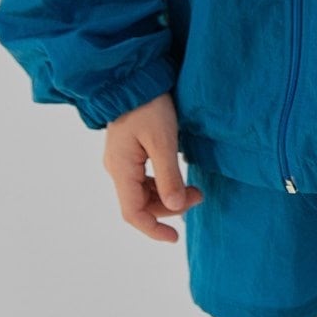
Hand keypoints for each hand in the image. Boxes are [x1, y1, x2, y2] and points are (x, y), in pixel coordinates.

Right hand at [102, 92, 201, 241]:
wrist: (137, 78)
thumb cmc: (150, 106)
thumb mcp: (164, 142)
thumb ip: (168, 176)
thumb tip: (175, 206)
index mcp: (120, 169)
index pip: (132, 212)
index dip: (153, 229)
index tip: (174, 238)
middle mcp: (117, 168)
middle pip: (140, 204)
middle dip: (169, 208)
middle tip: (199, 196)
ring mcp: (122, 161)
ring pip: (143, 193)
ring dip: (168, 197)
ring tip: (196, 189)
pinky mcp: (129, 152)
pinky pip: (144, 180)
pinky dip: (163, 185)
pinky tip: (180, 180)